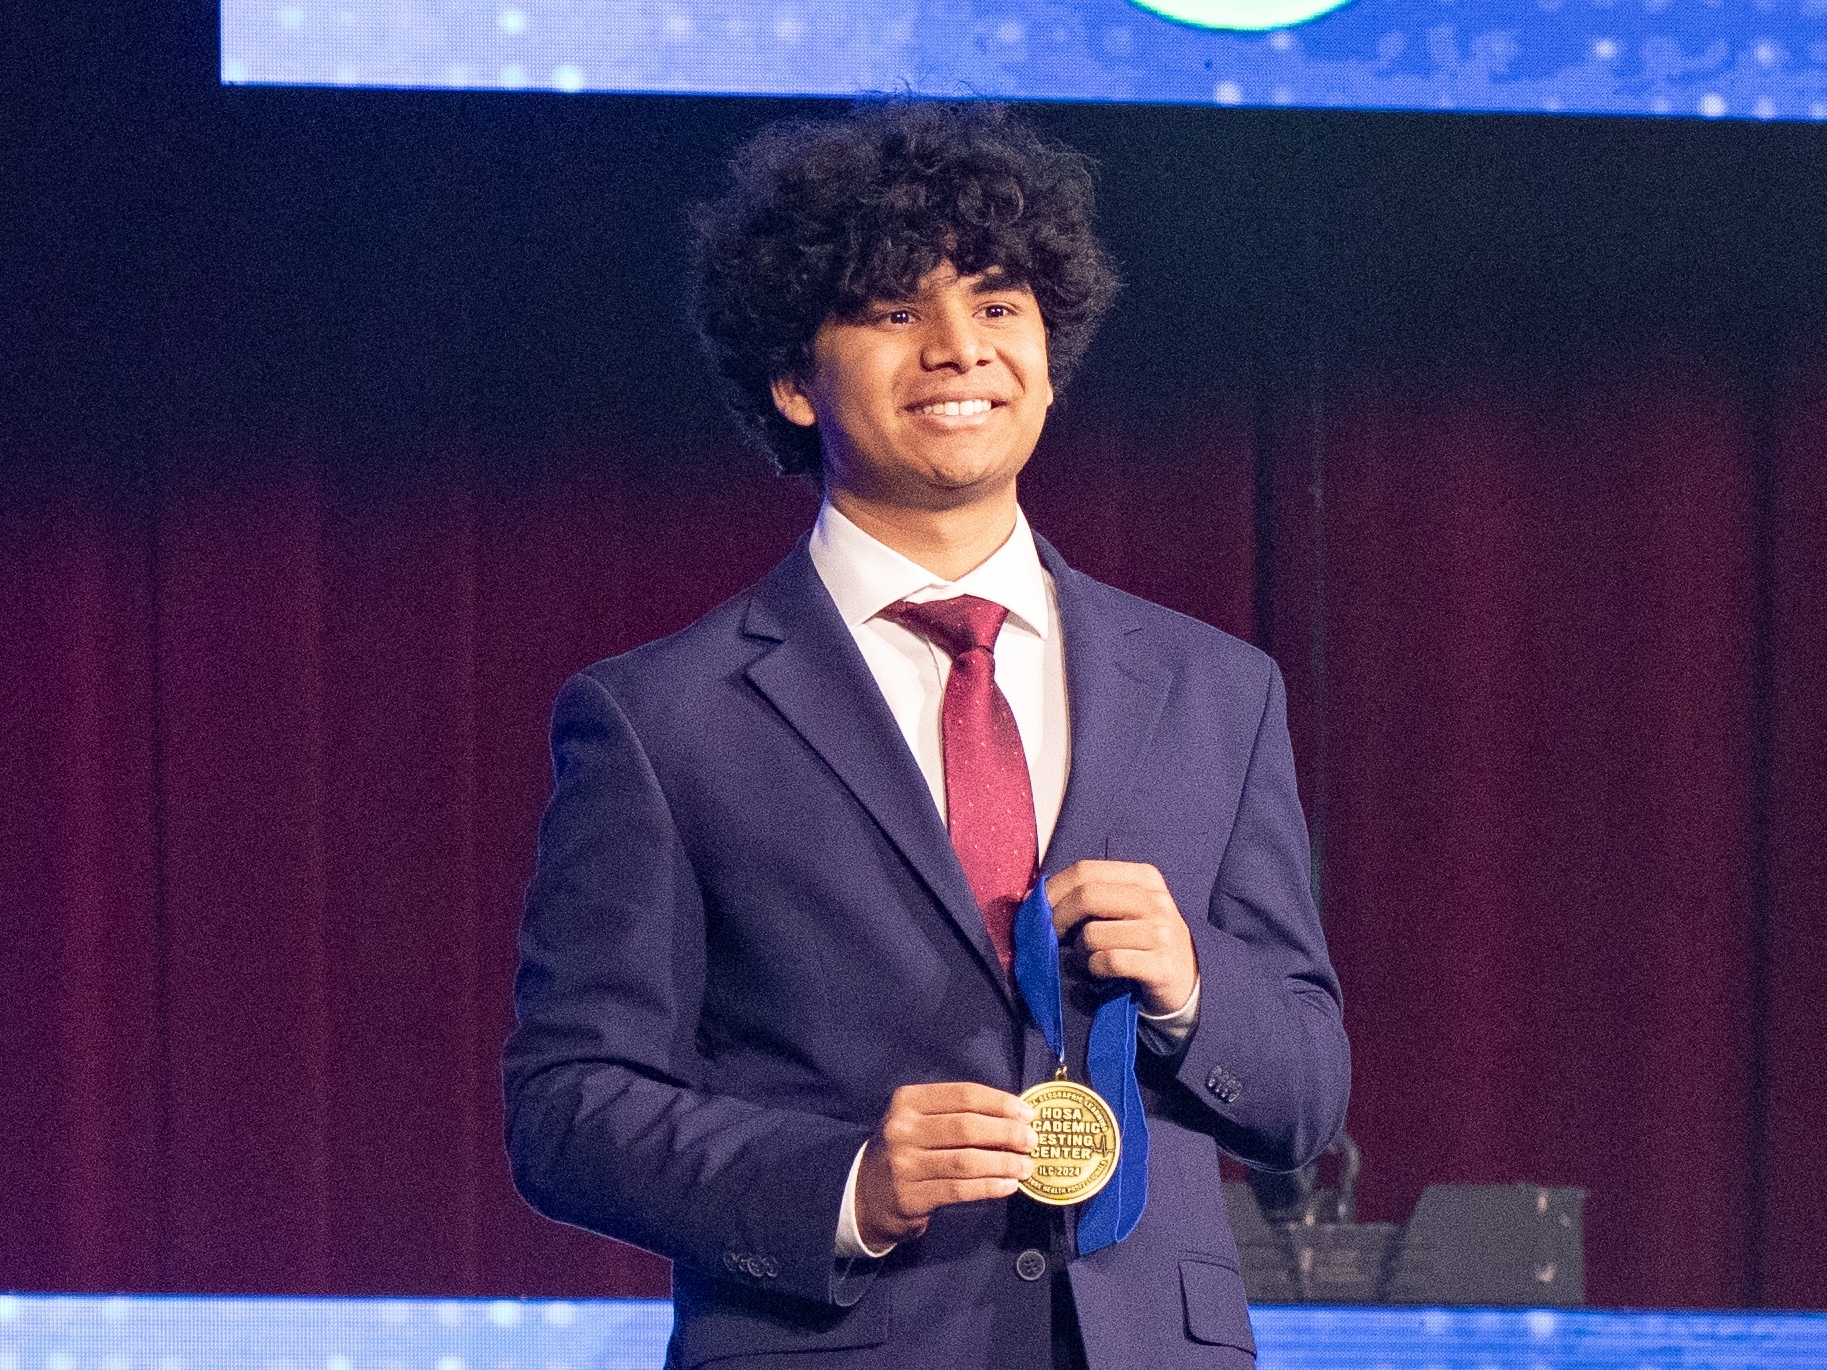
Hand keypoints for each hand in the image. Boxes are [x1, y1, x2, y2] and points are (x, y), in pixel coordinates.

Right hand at [854, 1083, 1036, 1250]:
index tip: (1027, 1113)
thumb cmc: (907, 1149)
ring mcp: (905, 1164)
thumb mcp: (919, 1120)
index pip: (963, 1095)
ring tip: (1026, 1166)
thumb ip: (958, 1114)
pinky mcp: (911, 1196)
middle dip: (1006, 1132)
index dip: (999, 1103)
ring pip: (966, 1161)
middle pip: (967, 1127)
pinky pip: (959, 1189)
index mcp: (908, 1100)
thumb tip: (1014, 1116)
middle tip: (1031, 1141)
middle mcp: (903, 1129)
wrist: (867, 1193)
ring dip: (1003, 1163)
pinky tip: (1009, 1186)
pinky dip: (989, 1187)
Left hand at [1046, 860, 1197, 1015]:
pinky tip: (1101, 972)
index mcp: (1143, 877)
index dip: (1053, 889)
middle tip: (1052, 935)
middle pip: (1087, 896)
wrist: (1185, 980)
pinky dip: (1094, 969)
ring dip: (1079, 951)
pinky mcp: (1161, 965)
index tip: (1037, 909)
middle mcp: (1155, 900)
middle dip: (1058, 918)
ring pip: (1093, 934)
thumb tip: (1032, 895)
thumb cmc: (1141, 941)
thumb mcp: (1123, 909)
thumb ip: (1088, 896)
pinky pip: (1108, 962)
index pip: (1085, 870)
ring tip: (1087, 958)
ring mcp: (1161, 933)